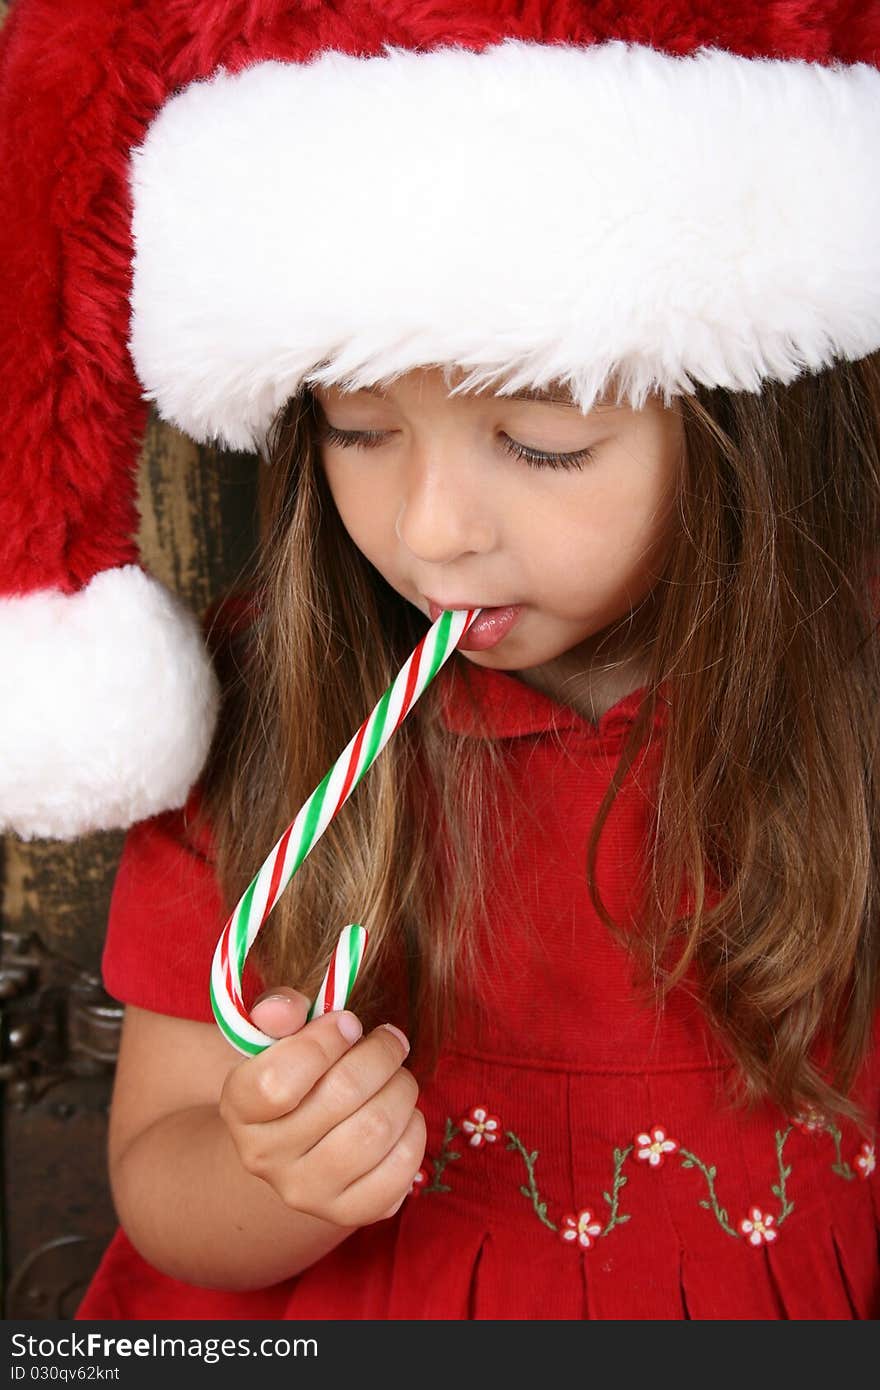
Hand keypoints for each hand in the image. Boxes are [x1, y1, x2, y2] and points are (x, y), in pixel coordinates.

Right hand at [218, 987, 425, 1228]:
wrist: (297, 1143)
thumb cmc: (295, 1075)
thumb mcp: (277, 1039)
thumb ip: (280, 1012)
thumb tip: (286, 1009)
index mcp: (239, 1107)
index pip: (277, 1080)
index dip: (325, 1041)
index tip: (349, 1023)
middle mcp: (263, 1158)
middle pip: (342, 1095)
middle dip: (380, 1055)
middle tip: (390, 1041)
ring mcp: (305, 1193)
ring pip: (375, 1130)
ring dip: (401, 1089)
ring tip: (398, 1076)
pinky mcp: (348, 1212)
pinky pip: (400, 1171)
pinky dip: (414, 1132)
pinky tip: (403, 1116)